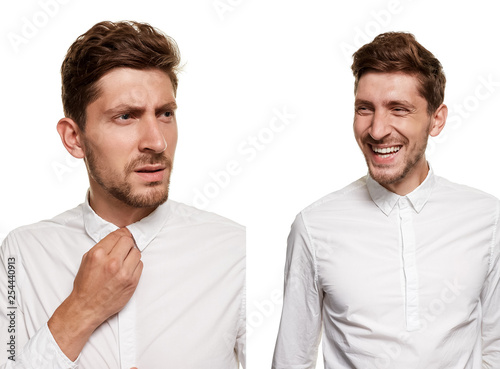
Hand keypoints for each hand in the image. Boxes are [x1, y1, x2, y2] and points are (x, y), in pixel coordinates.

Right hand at [48, 227, 142, 360]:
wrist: (86, 307)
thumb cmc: (86, 284)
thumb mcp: (87, 260)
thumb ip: (103, 247)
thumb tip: (118, 235)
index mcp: (98, 254)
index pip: (117, 235)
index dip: (121, 234)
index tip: (124, 235)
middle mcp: (112, 262)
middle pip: (129, 241)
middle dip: (126, 244)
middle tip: (123, 250)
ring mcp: (123, 273)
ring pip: (137, 253)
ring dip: (131, 255)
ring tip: (124, 262)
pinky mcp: (132, 282)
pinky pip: (140, 265)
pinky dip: (135, 266)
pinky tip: (127, 270)